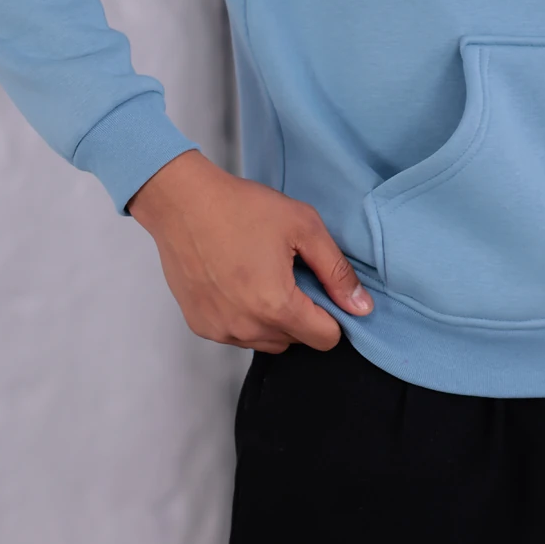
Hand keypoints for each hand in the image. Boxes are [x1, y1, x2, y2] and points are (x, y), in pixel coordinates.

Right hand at [127, 149, 372, 352]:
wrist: (183, 202)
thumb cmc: (243, 208)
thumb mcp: (303, 227)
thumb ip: (337, 271)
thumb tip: (361, 307)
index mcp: (276, 306)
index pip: (325, 339)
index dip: (332, 314)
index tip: (320, 287)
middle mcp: (246, 328)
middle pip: (296, 341)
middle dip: (302, 313)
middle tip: (289, 273)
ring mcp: (220, 330)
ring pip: (267, 341)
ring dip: (274, 319)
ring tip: (262, 275)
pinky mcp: (200, 325)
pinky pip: (238, 335)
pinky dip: (245, 317)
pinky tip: (238, 281)